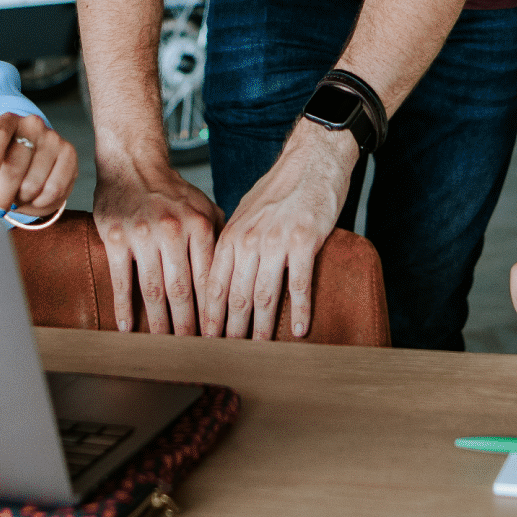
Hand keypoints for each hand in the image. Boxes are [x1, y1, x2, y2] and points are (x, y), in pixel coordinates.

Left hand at [0, 114, 78, 217]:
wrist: (26, 179)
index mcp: (7, 121)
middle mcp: (32, 124)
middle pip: (14, 165)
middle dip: (3, 193)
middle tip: (0, 203)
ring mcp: (53, 138)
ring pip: (33, 182)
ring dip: (22, 198)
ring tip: (19, 196)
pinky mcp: (69, 154)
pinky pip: (54, 188)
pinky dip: (41, 201)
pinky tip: (36, 197)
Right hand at [93, 152, 223, 334]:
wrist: (132, 162)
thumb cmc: (171, 191)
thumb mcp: (203, 206)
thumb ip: (220, 235)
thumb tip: (241, 268)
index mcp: (199, 225)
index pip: (209, 278)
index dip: (213, 310)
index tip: (218, 336)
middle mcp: (173, 230)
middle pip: (183, 290)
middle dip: (189, 325)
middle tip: (193, 351)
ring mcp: (143, 235)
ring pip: (153, 289)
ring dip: (159, 323)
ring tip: (164, 345)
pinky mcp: (116, 237)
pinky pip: (122, 279)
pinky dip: (124, 307)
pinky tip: (126, 327)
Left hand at [204, 118, 357, 341]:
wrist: (311, 159)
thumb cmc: (279, 188)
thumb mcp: (246, 214)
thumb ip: (233, 244)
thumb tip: (223, 277)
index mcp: (231, 234)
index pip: (213, 285)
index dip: (209, 317)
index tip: (205, 341)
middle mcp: (249, 239)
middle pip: (236, 296)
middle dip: (230, 330)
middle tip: (228, 356)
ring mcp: (276, 240)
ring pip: (265, 296)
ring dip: (263, 328)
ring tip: (261, 350)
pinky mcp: (305, 240)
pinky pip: (300, 284)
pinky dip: (301, 311)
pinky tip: (300, 330)